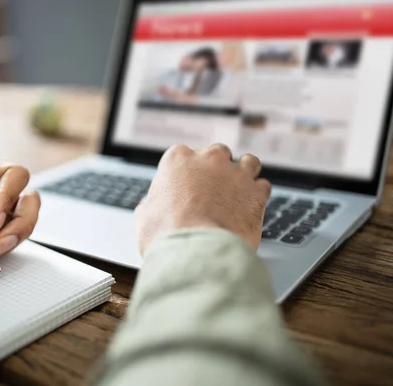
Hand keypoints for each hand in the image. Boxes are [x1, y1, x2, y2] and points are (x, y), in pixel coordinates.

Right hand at [135, 144, 270, 253]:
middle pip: (217, 154)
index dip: (186, 173)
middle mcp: (209, 158)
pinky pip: (262, 186)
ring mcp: (236, 172)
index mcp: (177, 159)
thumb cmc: (166, 235)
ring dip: (243, 175)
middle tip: (212, 192)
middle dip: (216, 170)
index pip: (183, 155)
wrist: (197, 253)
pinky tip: (249, 208)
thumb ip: (151, 204)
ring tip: (238, 194)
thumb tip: (152, 205)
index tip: (186, 187)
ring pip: (247, 162)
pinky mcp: (257, 191)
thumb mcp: (144, 217)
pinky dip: (258, 196)